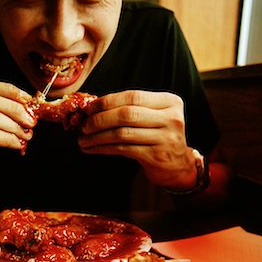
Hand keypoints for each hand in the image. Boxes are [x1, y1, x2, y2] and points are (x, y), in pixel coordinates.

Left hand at [78, 90, 197, 189]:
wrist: (177, 166)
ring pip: (123, 133)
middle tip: (83, 126)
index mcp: (169, 102)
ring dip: (97, 137)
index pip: (133, 96)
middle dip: (100, 119)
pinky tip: (93, 149)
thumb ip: (130, 110)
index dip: (108, 101)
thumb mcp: (152, 118)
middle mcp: (171, 118)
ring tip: (83, 140)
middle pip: (127, 114)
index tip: (89, 108)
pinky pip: (123, 149)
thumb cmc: (158, 137)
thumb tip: (93, 109)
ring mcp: (165, 138)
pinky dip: (104, 148)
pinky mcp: (156, 156)